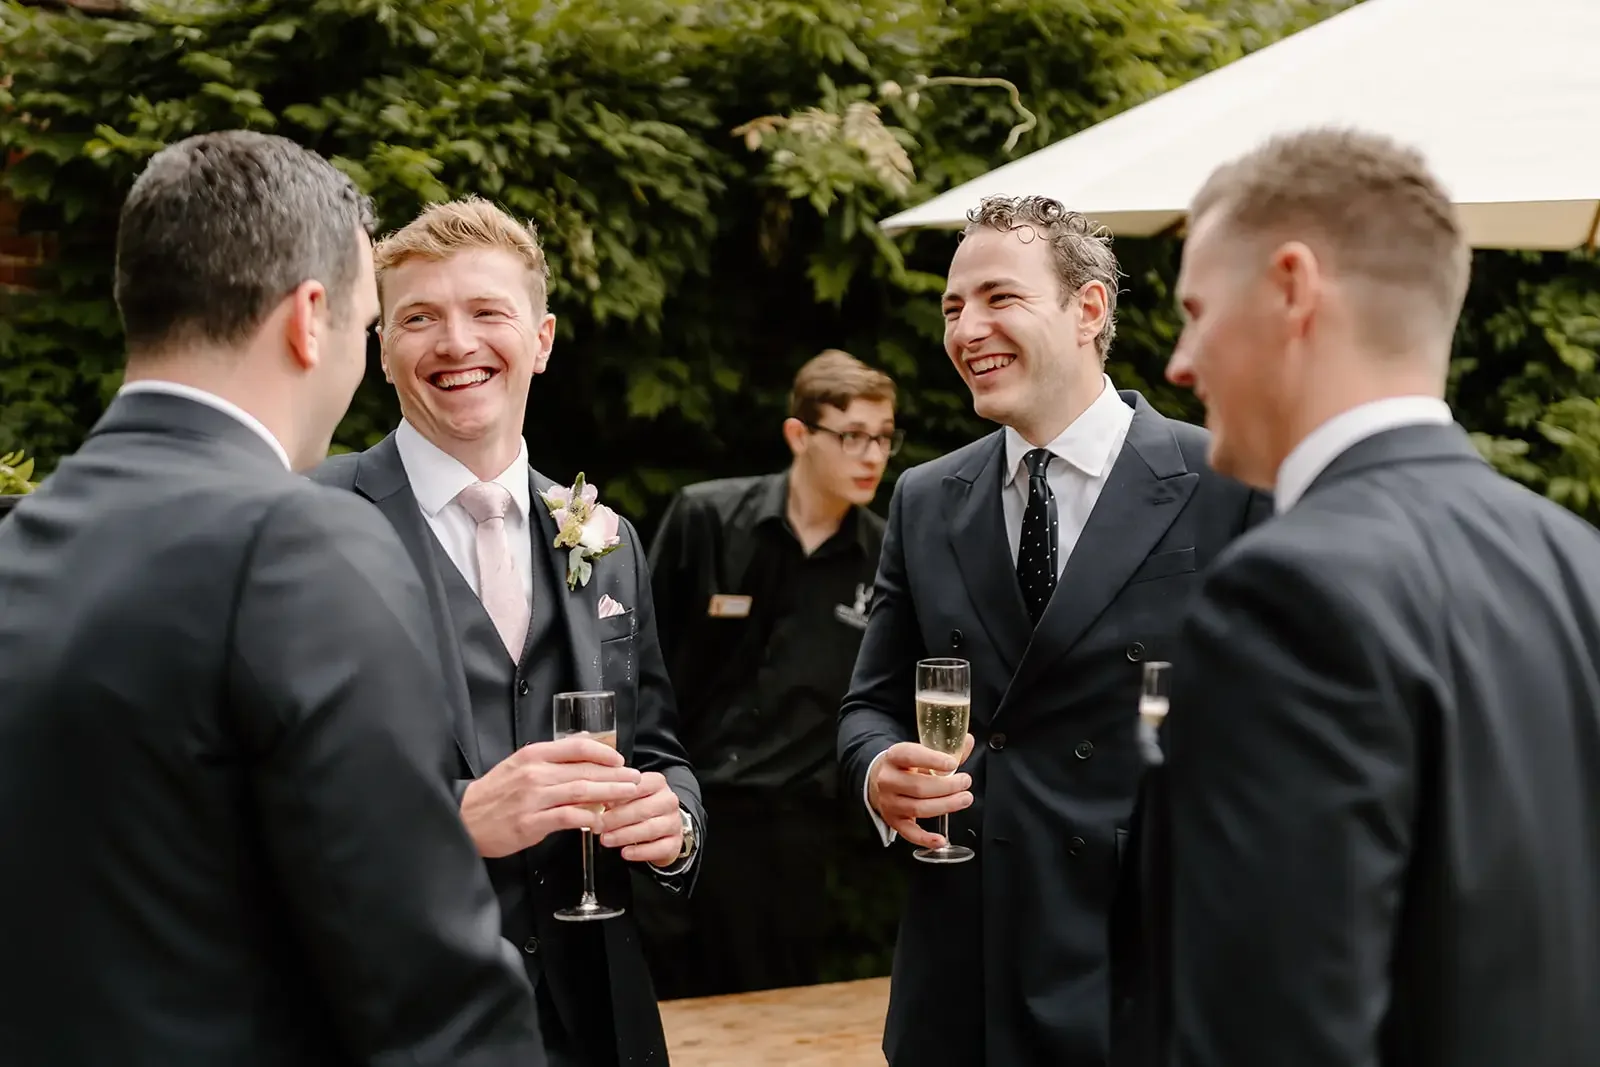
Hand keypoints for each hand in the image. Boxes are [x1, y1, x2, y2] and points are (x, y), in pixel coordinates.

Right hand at [460, 737, 642, 857]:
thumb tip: (583, 757)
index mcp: (533, 755)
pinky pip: (568, 817)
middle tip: (635, 780)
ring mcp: (533, 798)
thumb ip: (548, 762)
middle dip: (615, 775)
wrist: (464, 818)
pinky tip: (601, 821)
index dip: (603, 753)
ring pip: (581, 792)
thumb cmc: (494, 794)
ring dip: (609, 794)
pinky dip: (588, 818)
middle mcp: (535, 773)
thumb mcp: (519, 767)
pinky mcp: (531, 822)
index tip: (620, 760)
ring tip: (627, 796)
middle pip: (584, 771)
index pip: (576, 747)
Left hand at [596, 771, 682, 866]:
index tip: (597, 804)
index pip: (636, 786)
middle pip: (642, 809)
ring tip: (606, 840)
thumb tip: (589, 798)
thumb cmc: (639, 808)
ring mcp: (674, 822)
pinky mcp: (675, 842)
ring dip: (625, 835)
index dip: (615, 795)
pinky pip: (658, 848)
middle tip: (598, 826)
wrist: (662, 827)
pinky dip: (639, 852)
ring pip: (650, 829)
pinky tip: (625, 853)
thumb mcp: (627, 796)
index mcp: (656, 783)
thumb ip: (612, 794)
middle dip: (616, 819)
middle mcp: (668, 800)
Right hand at [867, 735, 975, 848]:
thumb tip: (968, 741)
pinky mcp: (894, 821)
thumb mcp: (921, 752)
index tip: (952, 764)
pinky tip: (941, 840)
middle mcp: (887, 780)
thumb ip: (946, 749)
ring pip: (918, 808)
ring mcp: (889, 802)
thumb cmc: (906, 766)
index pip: (910, 756)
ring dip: (945, 806)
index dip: (932, 759)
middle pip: (918, 786)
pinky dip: (925, 839)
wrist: (880, 780)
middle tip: (965, 782)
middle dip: (947, 786)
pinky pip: (909, 833)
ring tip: (964, 799)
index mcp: (894, 757)